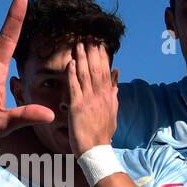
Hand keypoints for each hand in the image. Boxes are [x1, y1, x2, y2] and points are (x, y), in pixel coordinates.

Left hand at [65, 40, 117, 155]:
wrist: (95, 150)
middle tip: (89, 36)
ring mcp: (89, 100)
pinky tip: (71, 63)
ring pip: (86, 74)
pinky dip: (73, 74)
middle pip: (97, 69)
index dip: (102, 56)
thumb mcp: (112, 112)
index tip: (99, 43)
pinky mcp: (78, 107)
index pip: (106, 71)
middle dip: (93, 52)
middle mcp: (100, 96)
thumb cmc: (102, 133)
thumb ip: (113, 94)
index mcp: (108, 96)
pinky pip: (75, 87)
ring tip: (79, 44)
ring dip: (82, 58)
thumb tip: (116, 79)